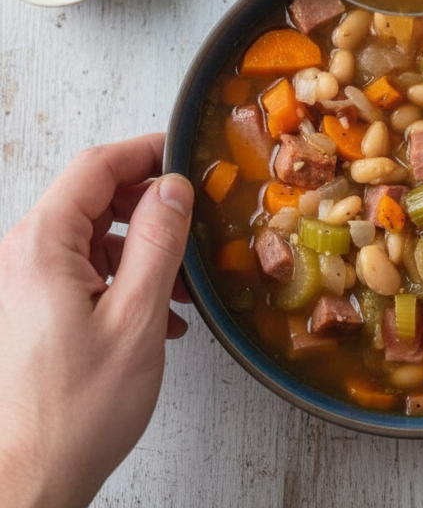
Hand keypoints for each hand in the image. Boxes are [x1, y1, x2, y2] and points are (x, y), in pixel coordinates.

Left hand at [0, 133, 192, 507]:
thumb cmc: (73, 413)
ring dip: (142, 250)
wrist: (29, 482)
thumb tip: (173, 189)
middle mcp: (25, 255)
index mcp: (42, 245)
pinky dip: (124, 279)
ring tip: (181, 283)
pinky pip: (84, 271)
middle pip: (93, 197)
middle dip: (149, 205)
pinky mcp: (34, 311)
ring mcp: (26, 284)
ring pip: (93, 237)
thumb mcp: (135, 318)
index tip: (184, 154)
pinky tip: (158, 314)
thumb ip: (157, 243)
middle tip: (193, 218)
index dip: (146, 152)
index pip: (96, 166)